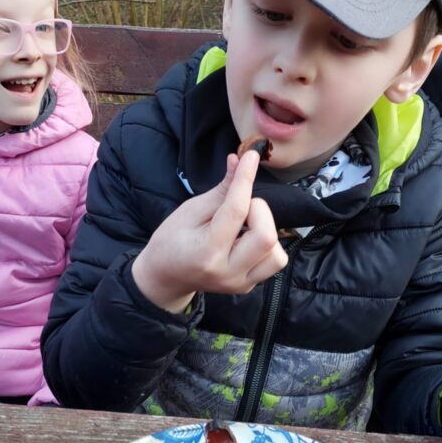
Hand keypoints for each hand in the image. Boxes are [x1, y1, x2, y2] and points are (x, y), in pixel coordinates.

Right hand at [132, 150, 287, 312]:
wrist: (165, 277)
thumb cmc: (172, 240)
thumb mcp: (190, 211)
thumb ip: (221, 190)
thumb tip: (240, 161)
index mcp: (207, 252)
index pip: (237, 210)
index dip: (245, 178)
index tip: (250, 156)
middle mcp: (228, 273)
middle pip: (266, 237)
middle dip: (259, 210)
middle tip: (240, 207)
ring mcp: (240, 283)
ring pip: (277, 254)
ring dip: (266, 230)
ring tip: (244, 226)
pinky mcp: (248, 286)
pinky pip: (273, 262)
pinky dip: (266, 244)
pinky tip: (247, 238)